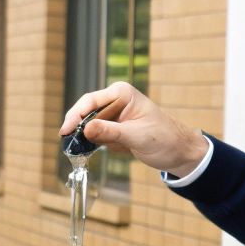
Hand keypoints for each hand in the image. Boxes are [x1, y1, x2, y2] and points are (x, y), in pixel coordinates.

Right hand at [60, 81, 208, 176]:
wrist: (179, 152)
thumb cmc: (164, 139)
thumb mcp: (136, 136)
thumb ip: (111, 132)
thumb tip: (85, 128)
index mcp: (122, 94)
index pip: (90, 101)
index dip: (75, 115)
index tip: (66, 130)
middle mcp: (115, 100)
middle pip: (85, 111)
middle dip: (77, 126)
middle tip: (67, 141)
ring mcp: (113, 114)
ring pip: (87, 124)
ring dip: (83, 136)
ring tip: (80, 148)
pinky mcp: (112, 128)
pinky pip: (94, 134)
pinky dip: (91, 142)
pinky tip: (90, 150)